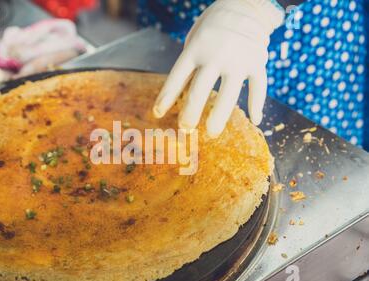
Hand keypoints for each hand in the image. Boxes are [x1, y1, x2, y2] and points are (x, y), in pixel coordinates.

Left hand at [153, 0, 284, 137]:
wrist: (247, 3)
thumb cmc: (214, 27)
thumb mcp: (195, 40)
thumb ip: (190, 66)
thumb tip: (181, 98)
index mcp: (196, 48)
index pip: (177, 77)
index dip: (166, 97)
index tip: (157, 114)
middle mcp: (216, 55)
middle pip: (201, 89)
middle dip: (191, 112)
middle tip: (185, 129)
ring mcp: (239, 59)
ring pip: (229, 94)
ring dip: (219, 116)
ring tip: (212, 133)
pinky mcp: (258, 62)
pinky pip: (259, 87)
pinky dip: (257, 104)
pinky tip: (256, 120)